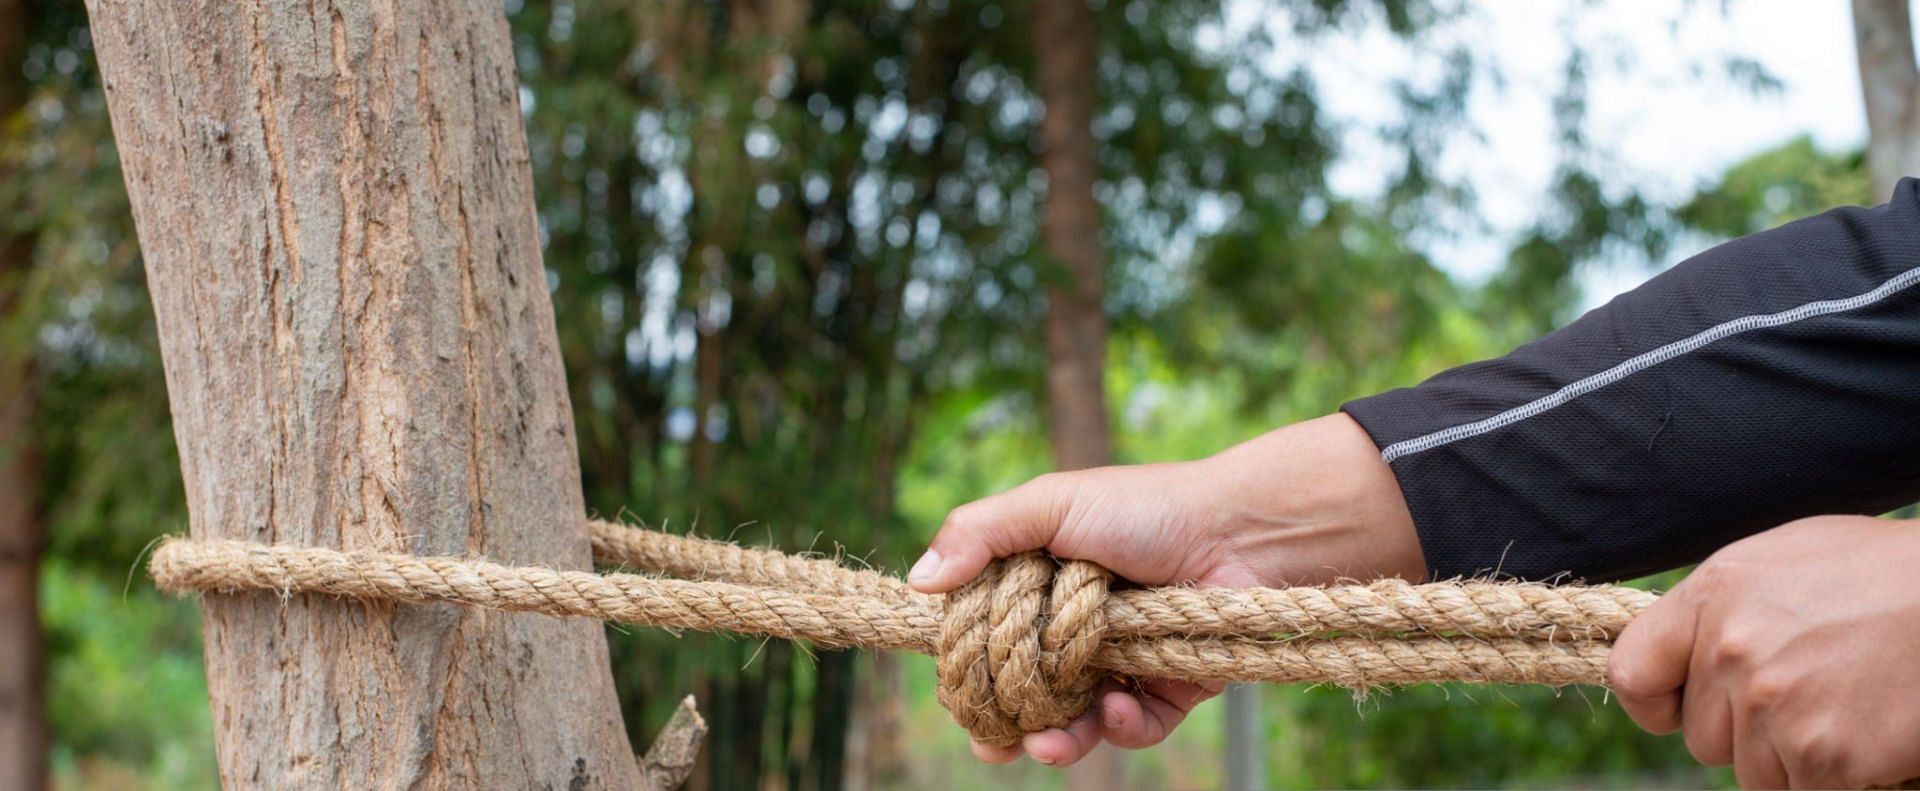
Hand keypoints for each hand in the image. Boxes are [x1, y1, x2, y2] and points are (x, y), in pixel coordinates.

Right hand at [908, 413, 1424, 765]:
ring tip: (1044, 746)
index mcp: (1037, 582)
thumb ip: (981, 533)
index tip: (951, 689)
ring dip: (1053, 740)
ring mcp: (1118, 661)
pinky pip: (1130, 727)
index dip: (963, 667)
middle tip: (990, 740)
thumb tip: (917, 583)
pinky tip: (1116, 706)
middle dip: (1000, 720)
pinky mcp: (1167, 688)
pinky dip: (1116, 726)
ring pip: (1070, 720)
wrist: (1241, 533)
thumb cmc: (1146, 507)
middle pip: (1020, 690)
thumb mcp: (1053, 503)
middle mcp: (1072, 627)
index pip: (983, 636)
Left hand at [1609, 515, 1919, 788]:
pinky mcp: (1824, 756)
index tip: (1678, 708)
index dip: (1655, 702)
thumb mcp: (1780, 561)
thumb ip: (1719, 609)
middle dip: (1744, 731)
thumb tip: (1679, 654)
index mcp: (1712, 595)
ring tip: (1841, 704)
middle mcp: (1731, 652)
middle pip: (1701, 737)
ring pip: (1751, 772)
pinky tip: (1864, 731)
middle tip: (1806, 693)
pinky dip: (1831, 778)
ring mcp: (1775, 707)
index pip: (1632, 674)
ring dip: (1790, 757)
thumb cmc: (1880, 574)